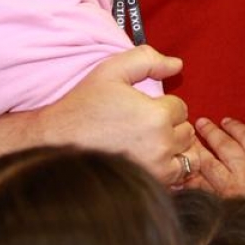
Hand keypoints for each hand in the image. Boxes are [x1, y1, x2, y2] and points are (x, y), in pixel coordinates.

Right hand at [34, 46, 194, 185]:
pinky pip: (179, 177)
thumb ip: (147, 59)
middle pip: (186, 131)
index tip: (142, 108)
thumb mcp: (111, 71)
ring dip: (174, 148)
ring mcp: (158, 169)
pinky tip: (150, 159)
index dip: (162, 105)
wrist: (57, 143)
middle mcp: (161, 144)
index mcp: (156, 115)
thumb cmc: (83, 106)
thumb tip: (177, 64)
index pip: (181, 107)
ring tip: (151, 142)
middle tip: (144, 125)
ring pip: (187, 155)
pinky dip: (170, 168)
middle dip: (171, 125)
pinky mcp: (151, 185)